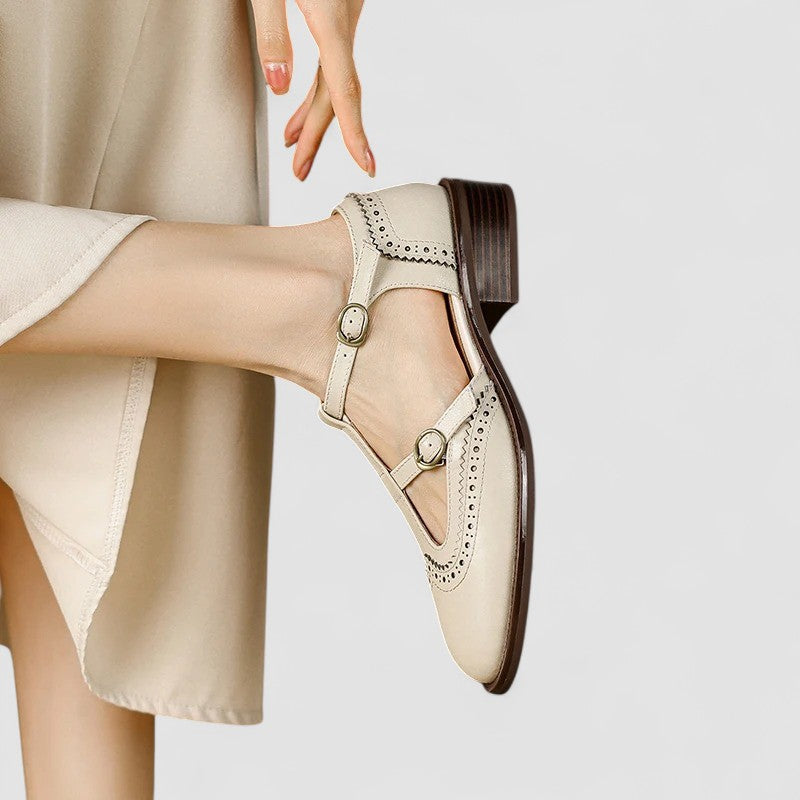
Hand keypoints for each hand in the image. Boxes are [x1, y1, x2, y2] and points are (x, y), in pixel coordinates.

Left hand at [250, 0, 374, 180]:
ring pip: (334, 78)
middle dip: (315, 134)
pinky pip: (331, 60)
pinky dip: (317, 86)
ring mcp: (345, 17)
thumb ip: (272, 33)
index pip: (344, 89)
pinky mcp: (339, 11)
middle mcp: (344, 22)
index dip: (354, 132)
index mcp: (330, 21)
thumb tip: (278, 83)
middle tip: (300, 169)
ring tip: (293, 143)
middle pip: (336, 93)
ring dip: (314, 114)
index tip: (364, 163)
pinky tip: (300, 100)